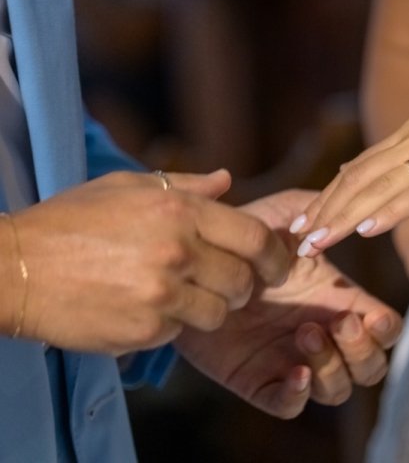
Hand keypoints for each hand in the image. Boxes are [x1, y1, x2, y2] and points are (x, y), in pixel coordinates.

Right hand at [7, 170, 290, 353]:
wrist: (14, 267)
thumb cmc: (71, 220)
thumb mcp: (127, 186)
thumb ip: (186, 186)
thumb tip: (228, 181)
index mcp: (179, 211)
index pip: (255, 237)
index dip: (274, 256)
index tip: (276, 267)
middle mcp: (178, 252)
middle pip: (242, 281)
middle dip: (240, 286)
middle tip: (221, 283)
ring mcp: (162, 294)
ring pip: (217, 314)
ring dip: (207, 308)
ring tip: (179, 296)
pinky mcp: (144, 330)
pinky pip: (180, 333)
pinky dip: (171, 325)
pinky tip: (144, 308)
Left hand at [174, 190, 402, 418]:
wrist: (192, 263)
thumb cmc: (243, 236)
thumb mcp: (285, 214)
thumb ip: (321, 209)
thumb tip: (354, 210)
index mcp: (339, 300)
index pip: (383, 328)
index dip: (385, 329)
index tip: (371, 317)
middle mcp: (323, 334)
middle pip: (370, 367)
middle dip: (363, 351)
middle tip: (337, 323)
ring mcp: (292, 360)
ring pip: (337, 390)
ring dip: (332, 366)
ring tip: (305, 333)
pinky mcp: (258, 380)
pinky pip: (290, 406)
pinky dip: (299, 395)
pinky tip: (295, 373)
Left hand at [290, 117, 408, 257]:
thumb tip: (383, 197)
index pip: (360, 171)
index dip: (327, 199)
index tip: (301, 228)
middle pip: (360, 177)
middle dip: (324, 210)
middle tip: (296, 240)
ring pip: (381, 185)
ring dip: (343, 216)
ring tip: (316, 243)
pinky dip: (388, 212)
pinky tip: (364, 232)